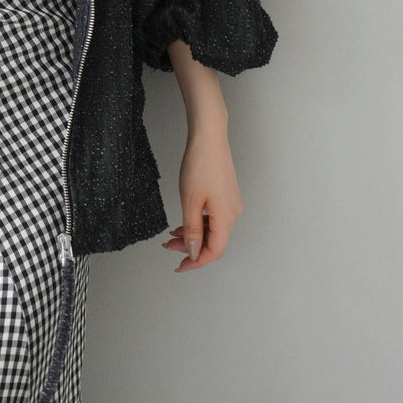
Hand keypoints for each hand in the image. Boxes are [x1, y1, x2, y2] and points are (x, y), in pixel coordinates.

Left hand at [162, 128, 243, 270]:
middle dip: (190, 246)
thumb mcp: (190, 200)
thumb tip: (193, 252)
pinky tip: (185, 220)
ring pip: (212, 228)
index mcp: (226, 217)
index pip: (214, 251)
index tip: (180, 266)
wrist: (209, 136)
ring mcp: (231, 203)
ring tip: (173, 233)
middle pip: (213, 240)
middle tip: (169, 245)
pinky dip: (198, 221)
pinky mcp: (226, 194)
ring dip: (193, 234)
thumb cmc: (200, 164)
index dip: (196, 261)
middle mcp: (233, 212)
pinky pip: (213, 216)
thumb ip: (192, 229)